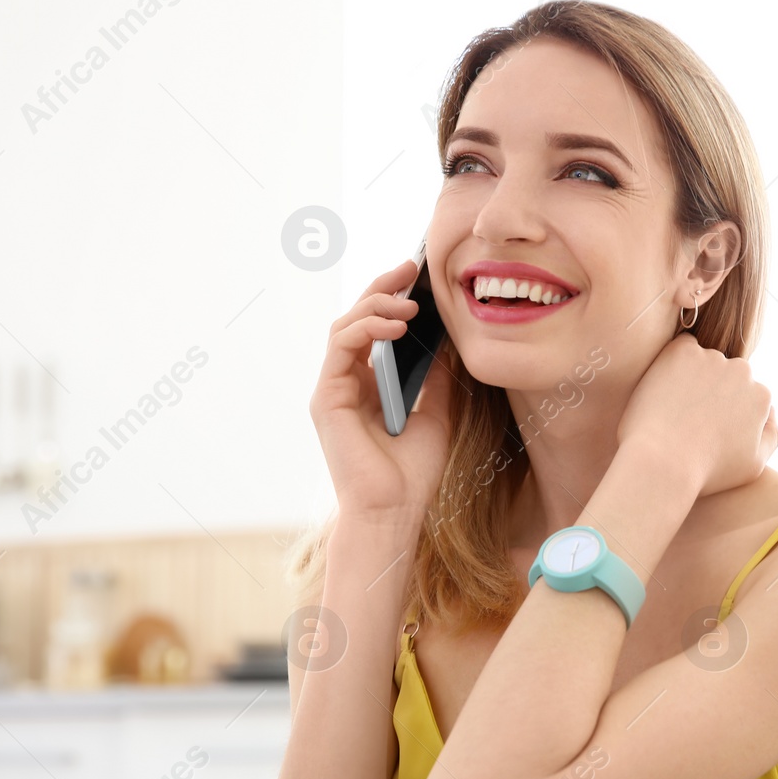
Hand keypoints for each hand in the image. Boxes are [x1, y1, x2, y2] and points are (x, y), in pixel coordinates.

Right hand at [308, 258, 455, 527]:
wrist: (394, 511)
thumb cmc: (413, 473)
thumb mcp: (439, 411)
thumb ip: (439, 375)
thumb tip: (452, 335)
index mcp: (369, 385)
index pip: (375, 329)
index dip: (393, 298)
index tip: (420, 275)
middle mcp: (346, 383)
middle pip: (356, 319)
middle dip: (382, 288)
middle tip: (410, 267)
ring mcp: (332, 389)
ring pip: (344, 326)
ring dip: (375, 305)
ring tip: (409, 303)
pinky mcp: (325, 398)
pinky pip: (340, 347)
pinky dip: (365, 329)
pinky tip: (395, 326)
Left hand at [616, 332, 777, 497]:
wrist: (663, 462)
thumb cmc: (706, 471)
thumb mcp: (753, 465)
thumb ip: (771, 435)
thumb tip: (770, 410)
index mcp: (761, 397)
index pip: (743, 395)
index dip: (722, 412)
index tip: (703, 428)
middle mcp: (742, 372)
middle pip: (726, 374)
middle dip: (710, 390)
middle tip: (686, 417)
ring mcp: (712, 359)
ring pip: (703, 361)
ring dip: (691, 376)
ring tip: (672, 409)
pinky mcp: (682, 352)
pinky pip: (682, 348)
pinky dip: (673, 362)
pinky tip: (664, 388)